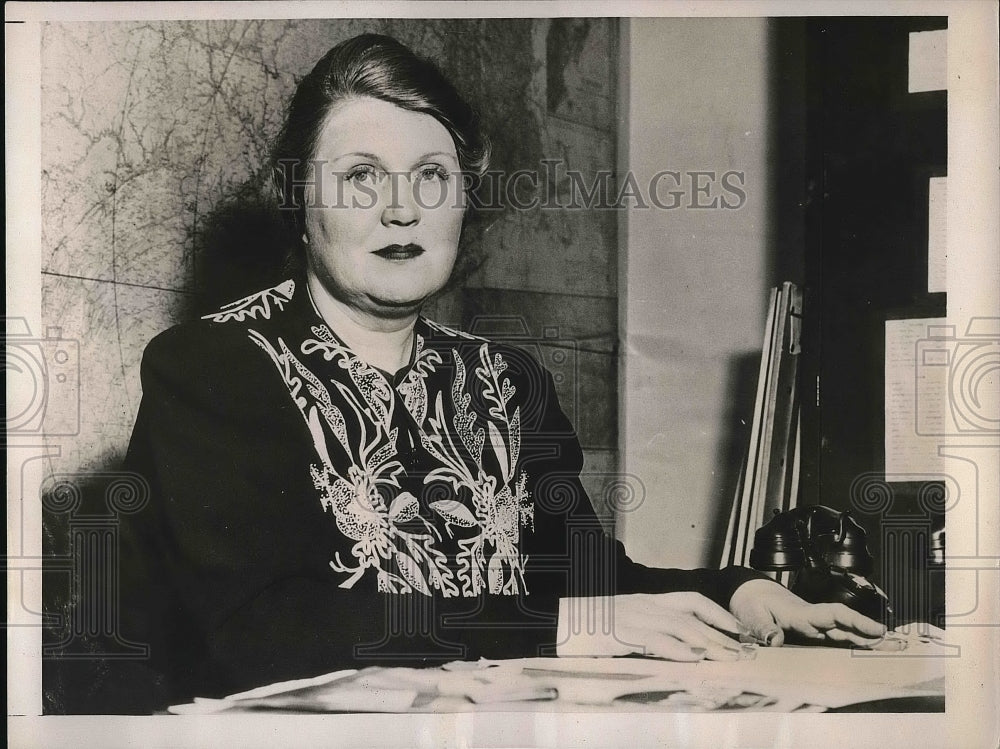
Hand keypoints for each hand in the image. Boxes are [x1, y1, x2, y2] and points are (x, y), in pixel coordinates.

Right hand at [557, 592, 747, 661]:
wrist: (551, 623)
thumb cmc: (583, 627)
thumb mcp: (619, 623)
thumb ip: (645, 630)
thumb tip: (674, 646)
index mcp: (644, 601)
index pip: (689, 600)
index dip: (717, 614)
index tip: (738, 630)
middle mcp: (642, 605)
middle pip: (691, 615)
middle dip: (721, 633)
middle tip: (744, 650)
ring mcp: (630, 618)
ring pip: (680, 627)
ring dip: (708, 643)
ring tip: (728, 658)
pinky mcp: (619, 634)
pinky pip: (655, 641)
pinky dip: (677, 651)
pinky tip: (694, 660)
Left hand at [728, 578, 886, 647]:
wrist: (748, 594)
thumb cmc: (750, 603)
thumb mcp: (751, 614)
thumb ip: (762, 628)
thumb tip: (775, 641)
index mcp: (800, 613)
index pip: (832, 615)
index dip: (855, 621)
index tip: (876, 629)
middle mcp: (811, 619)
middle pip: (844, 624)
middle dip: (868, 632)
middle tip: (895, 644)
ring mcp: (812, 626)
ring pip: (842, 633)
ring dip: (863, 640)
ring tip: (888, 650)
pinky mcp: (809, 633)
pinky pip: (833, 639)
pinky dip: (849, 644)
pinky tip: (864, 653)